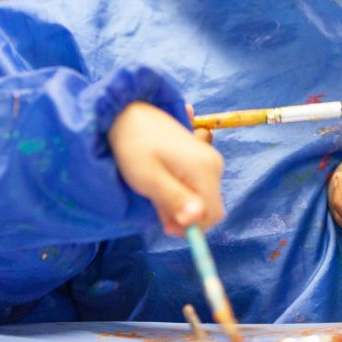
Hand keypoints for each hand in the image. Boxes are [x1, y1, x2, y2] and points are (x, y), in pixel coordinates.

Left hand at [109, 101, 223, 235]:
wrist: (128, 113)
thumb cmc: (135, 146)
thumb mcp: (150, 179)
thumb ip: (175, 200)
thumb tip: (195, 221)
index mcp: (206, 169)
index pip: (213, 215)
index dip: (191, 227)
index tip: (165, 225)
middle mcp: (214, 164)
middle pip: (206, 206)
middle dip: (182, 213)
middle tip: (154, 202)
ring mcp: (207, 158)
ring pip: (199, 196)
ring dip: (178, 201)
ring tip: (154, 188)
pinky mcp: (199, 156)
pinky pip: (195, 184)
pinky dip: (179, 188)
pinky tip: (162, 177)